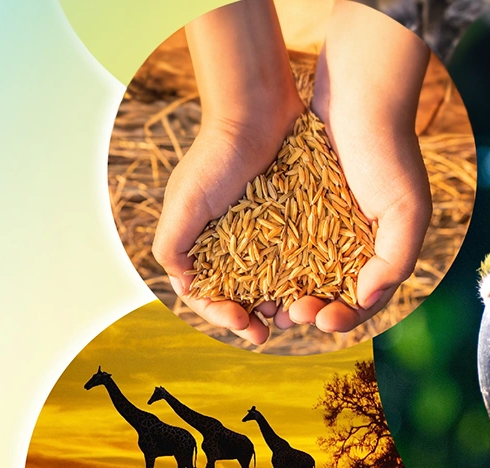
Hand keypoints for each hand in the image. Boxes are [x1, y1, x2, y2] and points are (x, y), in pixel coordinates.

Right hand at [152, 0, 302, 344]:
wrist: (256, 113)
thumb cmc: (215, 156)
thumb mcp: (185, 201)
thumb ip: (172, 244)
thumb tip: (183, 288)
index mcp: (202, 245)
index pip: (208, 295)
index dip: (222, 315)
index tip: (242, 323)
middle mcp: (233, 244)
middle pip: (241, 296)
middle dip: (253, 318)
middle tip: (269, 331)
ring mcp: (265, 235)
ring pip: (274, 283)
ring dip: (281, 304)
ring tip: (294, 314)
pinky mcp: (296, 221)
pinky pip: (302, 257)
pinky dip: (305, 277)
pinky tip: (317, 290)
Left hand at [282, 1, 432, 333]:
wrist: (359, 96)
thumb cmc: (390, 152)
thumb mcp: (408, 210)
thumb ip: (396, 261)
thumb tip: (366, 299)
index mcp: (380, 251)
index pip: (361, 301)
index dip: (343, 318)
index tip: (323, 320)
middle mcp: (348, 244)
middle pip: (325, 293)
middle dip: (307, 310)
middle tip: (288, 314)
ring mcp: (319, 225)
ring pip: (296, 274)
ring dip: (281, 293)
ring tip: (265, 303)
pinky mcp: (293, 205)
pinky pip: (276, 242)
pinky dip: (265, 261)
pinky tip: (249, 272)